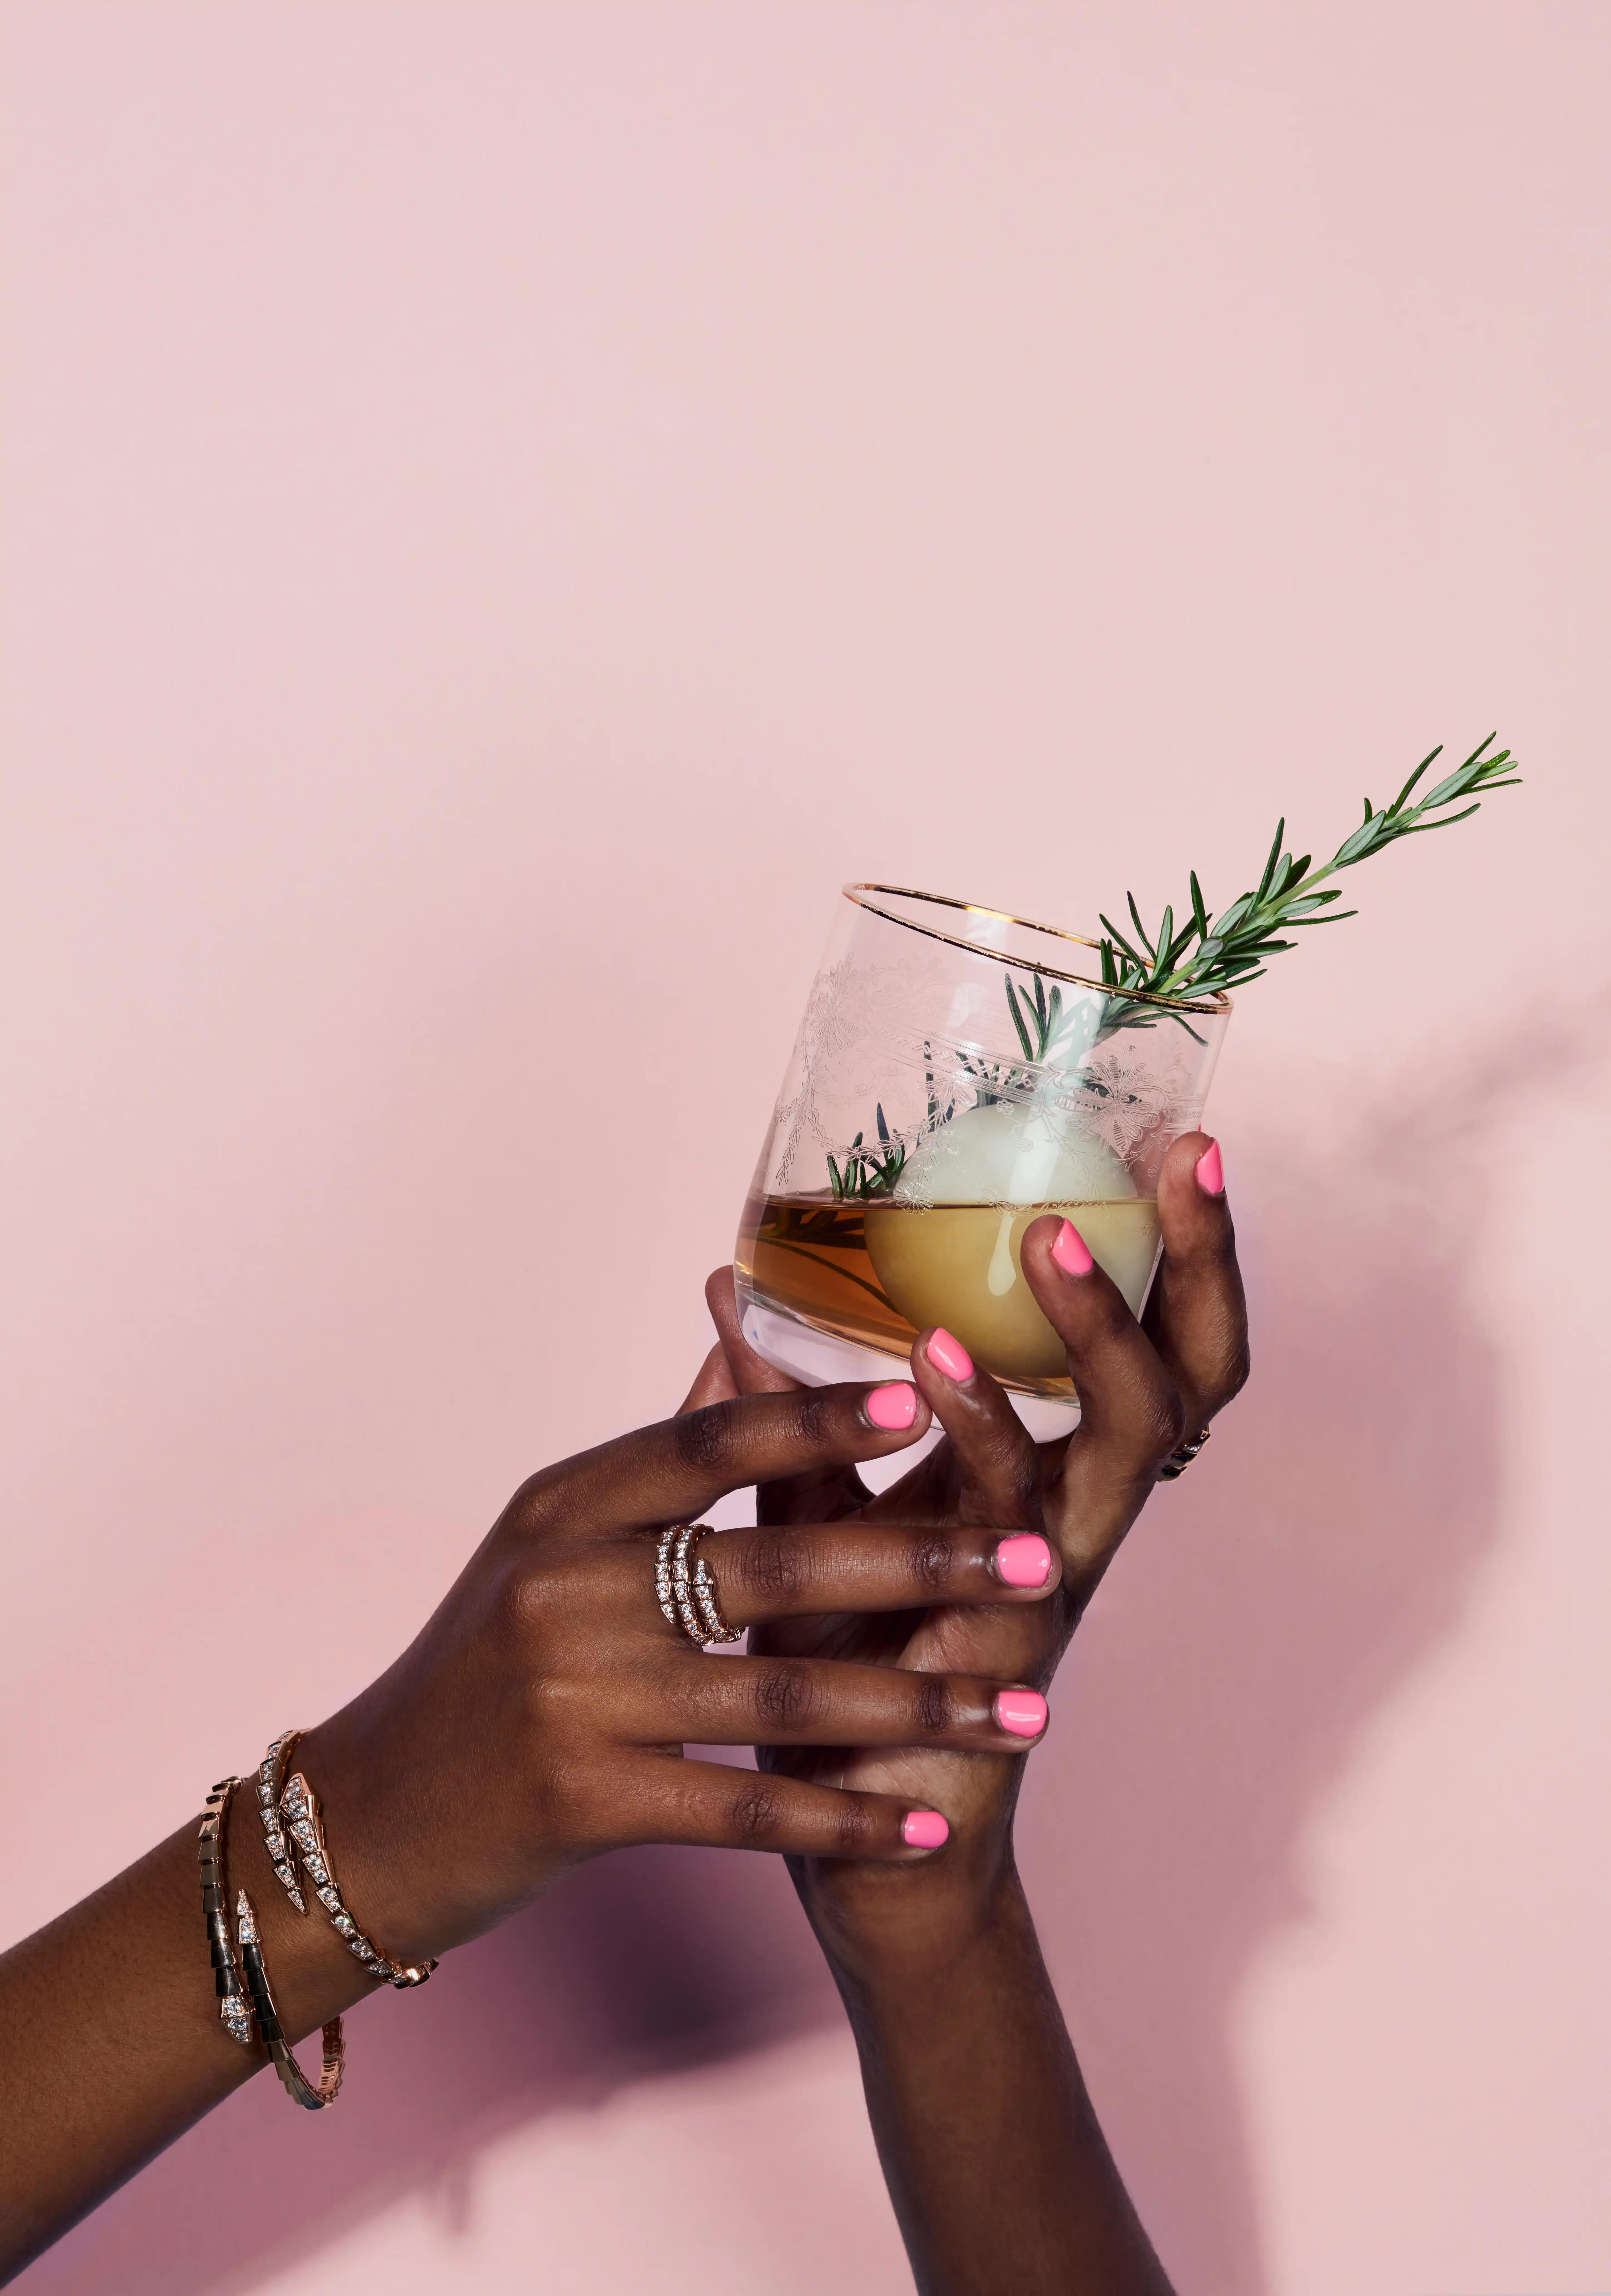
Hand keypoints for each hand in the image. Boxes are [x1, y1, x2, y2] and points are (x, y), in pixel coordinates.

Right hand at [292, 1381, 1064, 1967]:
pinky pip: (744, 1805)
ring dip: (916, 1704)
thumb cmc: (478, 1669)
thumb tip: (733, 1348)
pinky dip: (843, 1817)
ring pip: (781, 1689)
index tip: (927, 1401)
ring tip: (1025, 1712)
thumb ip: (652, 1460)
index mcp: (562, 1507)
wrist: (369, 1818)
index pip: (707, 1443)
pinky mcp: (583, 1800)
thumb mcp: (543, 1542)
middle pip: (771, 1562)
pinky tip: (927, 1826)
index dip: (817, 1419)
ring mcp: (573, 1696)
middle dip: (920, 1564)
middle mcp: (565, 1587)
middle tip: (1036, 1564)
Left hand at [684, 1131, 1247, 1958]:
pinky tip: (930, 1371)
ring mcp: (1049, 1583)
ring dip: (1096, 1341)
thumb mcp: (812, 1515)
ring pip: (1123, 1444)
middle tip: (1183, 1169)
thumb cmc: (841, 1670)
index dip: (1179, 1259)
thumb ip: (786, 1413)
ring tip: (1051, 1249)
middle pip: (1186, 1382)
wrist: (844, 1839)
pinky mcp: (1004, 1647)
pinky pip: (1014, 1526)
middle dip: (1193, 1272)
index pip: (1149, 1349)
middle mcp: (1068, 1521)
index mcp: (1043, 1481)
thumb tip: (725, 1291)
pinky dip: (977, 1437)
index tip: (1181, 1147)